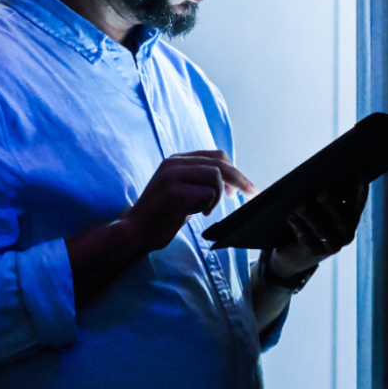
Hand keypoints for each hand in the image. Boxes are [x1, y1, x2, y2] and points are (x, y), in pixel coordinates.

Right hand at [120, 150, 258, 252]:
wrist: (134, 232)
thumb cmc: (160, 217)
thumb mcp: (182, 192)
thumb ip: (199, 182)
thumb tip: (230, 183)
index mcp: (176, 160)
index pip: (216, 156)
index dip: (235, 171)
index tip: (245, 188)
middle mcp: (174, 162)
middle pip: (220, 162)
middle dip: (241, 180)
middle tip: (252, 195)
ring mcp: (173, 175)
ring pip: (216, 175)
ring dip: (218, 196)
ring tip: (205, 209)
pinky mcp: (174, 190)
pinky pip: (208, 192)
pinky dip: (209, 205)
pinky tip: (196, 213)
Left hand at [264, 181, 369, 282]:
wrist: (295, 253)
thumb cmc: (310, 220)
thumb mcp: (321, 209)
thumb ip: (326, 196)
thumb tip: (320, 179)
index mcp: (351, 219)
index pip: (358, 204)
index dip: (360, 192)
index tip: (361, 176)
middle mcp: (346, 234)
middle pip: (341, 219)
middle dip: (331, 205)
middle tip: (321, 192)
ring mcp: (331, 246)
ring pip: (321, 230)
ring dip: (309, 215)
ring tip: (299, 204)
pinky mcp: (314, 254)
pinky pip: (306, 239)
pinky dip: (297, 226)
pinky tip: (290, 216)